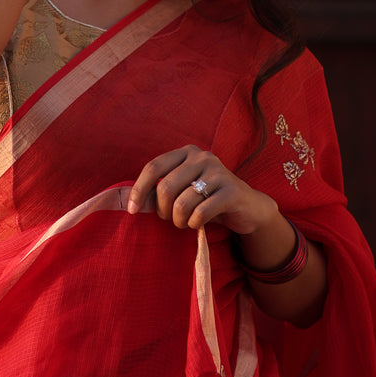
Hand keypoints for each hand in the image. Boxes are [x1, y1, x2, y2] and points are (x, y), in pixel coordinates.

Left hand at [127, 145, 278, 235]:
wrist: (248, 207)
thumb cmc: (207, 199)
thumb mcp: (184, 189)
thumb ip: (160, 190)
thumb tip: (128, 200)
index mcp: (187, 152)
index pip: (153, 167)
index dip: (139, 190)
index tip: (132, 210)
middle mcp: (202, 157)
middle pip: (165, 188)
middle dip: (163, 211)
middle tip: (171, 219)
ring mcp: (219, 172)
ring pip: (182, 203)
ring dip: (179, 220)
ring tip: (185, 222)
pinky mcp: (231, 191)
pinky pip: (200, 213)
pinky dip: (195, 224)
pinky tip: (200, 223)